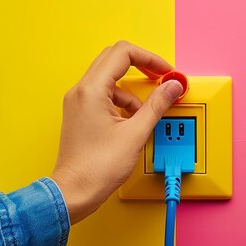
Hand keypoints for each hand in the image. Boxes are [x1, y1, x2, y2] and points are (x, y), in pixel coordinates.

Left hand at [51, 41, 182, 223]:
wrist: (74, 192)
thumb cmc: (95, 169)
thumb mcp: (135, 134)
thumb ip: (157, 105)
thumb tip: (172, 87)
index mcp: (91, 90)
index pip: (123, 53)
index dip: (150, 58)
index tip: (165, 71)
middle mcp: (81, 91)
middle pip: (114, 59)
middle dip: (142, 66)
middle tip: (161, 78)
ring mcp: (78, 102)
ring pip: (110, 79)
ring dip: (132, 90)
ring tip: (146, 112)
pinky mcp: (80, 114)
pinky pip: (104, 96)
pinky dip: (122, 102)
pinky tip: (132, 122)